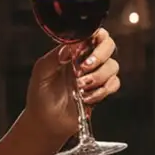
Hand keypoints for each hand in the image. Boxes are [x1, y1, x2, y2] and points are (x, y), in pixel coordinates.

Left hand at [25, 28, 121, 142]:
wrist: (46, 122)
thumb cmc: (41, 95)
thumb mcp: (41, 73)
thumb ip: (54, 57)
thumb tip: (69, 47)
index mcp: (73, 50)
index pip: (92, 33)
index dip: (94, 36)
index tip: (82, 49)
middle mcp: (87, 60)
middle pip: (108, 45)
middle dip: (100, 55)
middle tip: (84, 67)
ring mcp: (96, 75)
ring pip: (113, 66)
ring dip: (98, 76)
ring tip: (80, 86)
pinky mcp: (102, 91)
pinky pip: (114, 84)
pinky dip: (102, 90)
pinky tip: (87, 98)